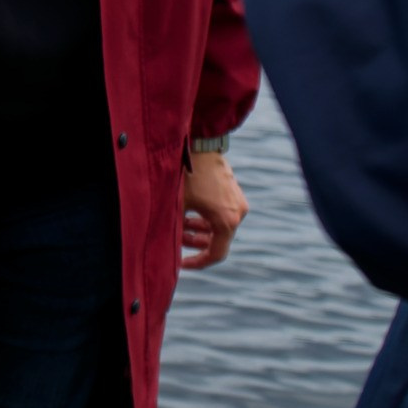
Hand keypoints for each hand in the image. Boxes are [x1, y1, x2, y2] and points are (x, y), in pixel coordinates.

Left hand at [181, 151, 248, 269]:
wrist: (201, 144)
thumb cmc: (187, 175)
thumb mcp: (177, 206)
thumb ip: (176, 230)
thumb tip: (168, 250)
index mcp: (226, 221)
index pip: (216, 255)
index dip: (197, 262)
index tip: (181, 263)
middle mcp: (238, 214)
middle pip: (216, 240)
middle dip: (194, 242)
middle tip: (176, 239)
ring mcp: (238, 202)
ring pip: (218, 226)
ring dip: (199, 229)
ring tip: (180, 222)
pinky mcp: (235, 193)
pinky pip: (221, 213)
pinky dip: (205, 217)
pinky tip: (188, 211)